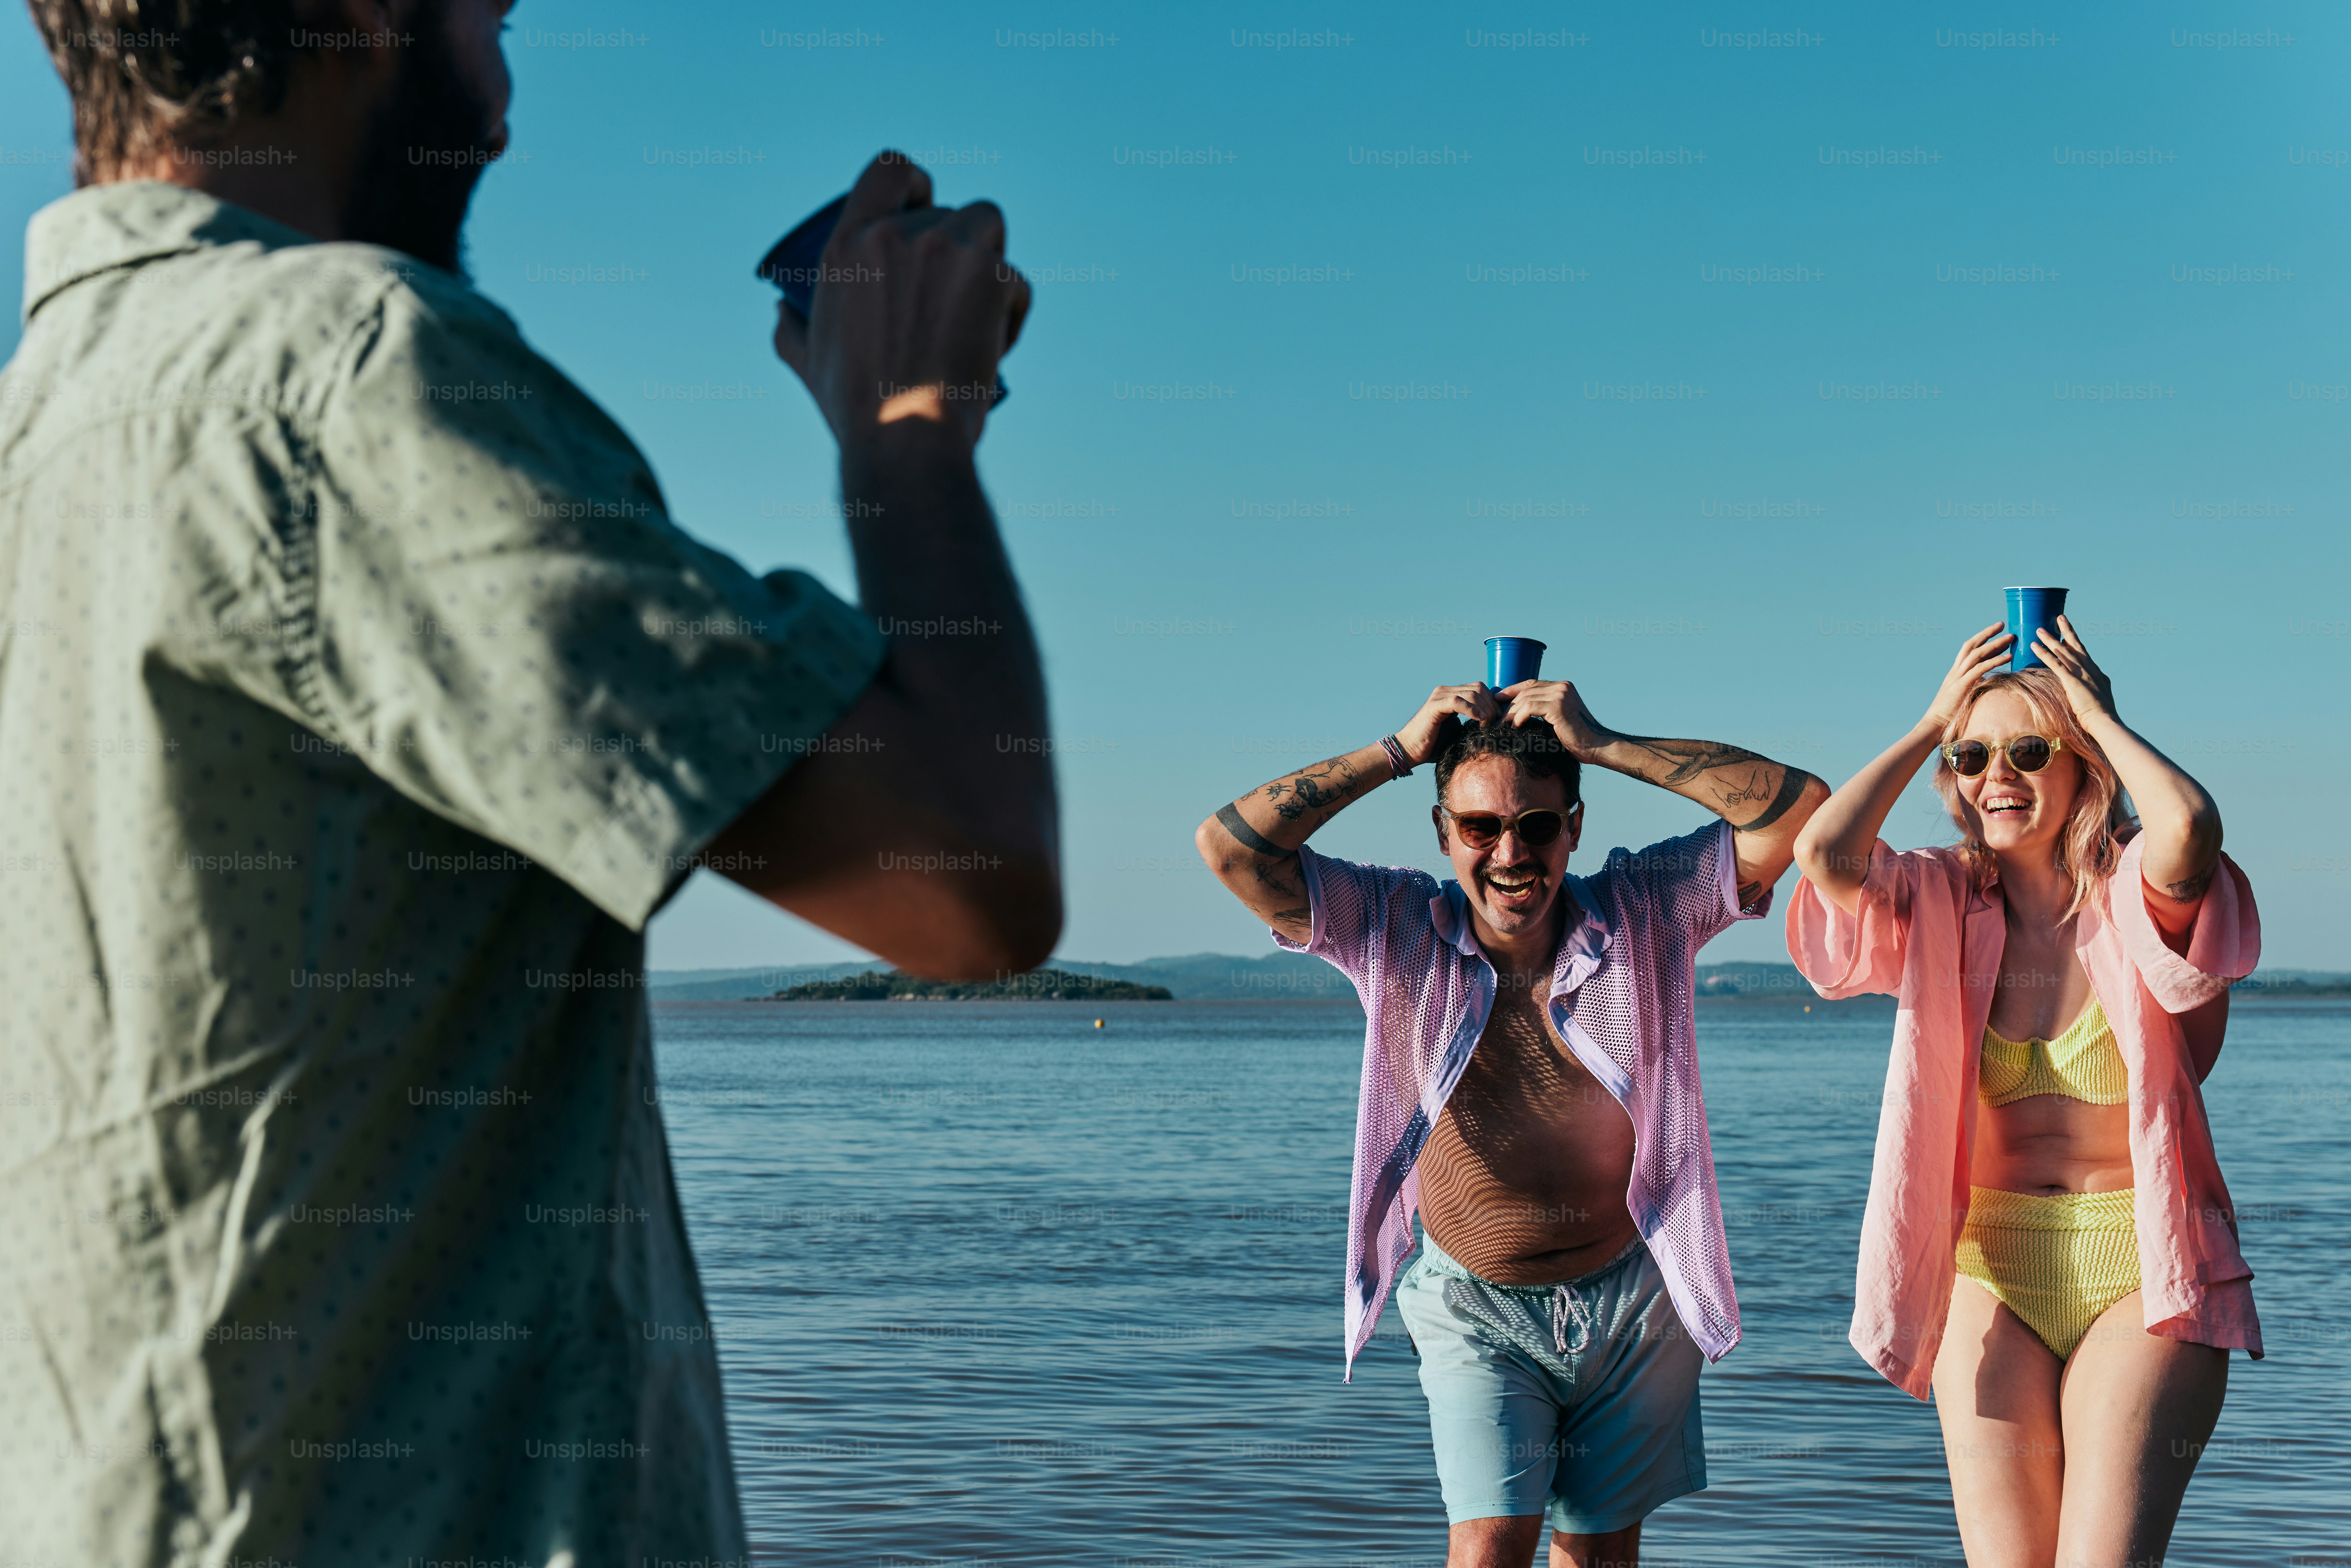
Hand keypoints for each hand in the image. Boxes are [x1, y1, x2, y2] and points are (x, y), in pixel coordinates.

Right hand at [773, 153, 1031, 451]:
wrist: (906, 439)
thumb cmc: (859, 411)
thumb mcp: (807, 362)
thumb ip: (791, 329)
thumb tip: (782, 310)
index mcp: (846, 247)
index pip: (889, 169)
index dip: (917, 183)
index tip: (926, 210)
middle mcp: (892, 235)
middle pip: (948, 212)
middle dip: (957, 254)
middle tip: (952, 307)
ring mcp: (943, 246)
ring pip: (987, 226)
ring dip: (990, 264)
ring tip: (976, 317)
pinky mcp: (988, 270)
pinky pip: (1015, 276)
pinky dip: (1012, 307)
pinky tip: (996, 346)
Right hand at [1393, 683, 1499, 765]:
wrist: (1410, 750)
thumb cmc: (1433, 744)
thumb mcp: (1458, 729)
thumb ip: (1471, 720)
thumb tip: (1492, 721)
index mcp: (1451, 694)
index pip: (1479, 688)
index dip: (1492, 702)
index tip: (1500, 719)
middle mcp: (1445, 691)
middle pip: (1479, 688)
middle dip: (1491, 705)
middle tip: (1495, 723)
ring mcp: (1439, 696)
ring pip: (1472, 693)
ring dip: (1484, 709)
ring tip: (1487, 724)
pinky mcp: (1434, 706)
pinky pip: (1458, 701)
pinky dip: (1472, 710)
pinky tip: (1480, 720)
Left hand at [1501, 680, 1610, 759]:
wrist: (1598, 746)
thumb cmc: (1578, 739)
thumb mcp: (1558, 720)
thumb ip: (1544, 711)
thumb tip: (1519, 714)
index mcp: (1563, 687)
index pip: (1531, 684)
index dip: (1512, 690)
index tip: (1497, 699)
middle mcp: (1562, 687)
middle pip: (1526, 691)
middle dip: (1508, 704)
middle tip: (1496, 718)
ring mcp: (1560, 694)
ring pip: (1525, 698)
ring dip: (1510, 713)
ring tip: (1501, 726)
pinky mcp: (1557, 705)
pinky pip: (1529, 707)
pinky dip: (1518, 717)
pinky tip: (1514, 727)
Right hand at [1923, 624, 2015, 730]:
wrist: (1933, 726)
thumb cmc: (1947, 718)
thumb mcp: (1961, 699)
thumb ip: (1971, 689)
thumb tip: (1986, 686)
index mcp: (1955, 674)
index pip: (1968, 651)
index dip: (1982, 640)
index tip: (1996, 633)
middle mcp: (1955, 672)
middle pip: (1971, 645)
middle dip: (1987, 633)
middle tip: (2002, 624)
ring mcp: (1957, 677)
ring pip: (1977, 653)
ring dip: (1995, 644)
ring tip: (2010, 638)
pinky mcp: (1962, 685)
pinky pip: (1981, 668)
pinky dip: (1995, 661)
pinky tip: (2008, 657)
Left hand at [2034, 615, 2119, 724]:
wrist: (2105, 721)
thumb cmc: (2101, 714)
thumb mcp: (2100, 695)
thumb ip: (2095, 686)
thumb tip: (2093, 683)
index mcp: (2095, 672)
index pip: (2083, 653)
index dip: (2074, 642)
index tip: (2067, 634)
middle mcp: (2089, 668)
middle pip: (2075, 645)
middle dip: (2067, 630)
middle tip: (2060, 617)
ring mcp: (2081, 673)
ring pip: (2063, 651)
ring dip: (2050, 640)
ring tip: (2039, 629)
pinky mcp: (2072, 681)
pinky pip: (2055, 663)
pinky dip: (2044, 653)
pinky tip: (2035, 646)